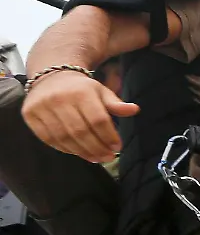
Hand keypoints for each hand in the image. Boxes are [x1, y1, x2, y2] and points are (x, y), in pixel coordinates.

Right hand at [22, 70, 138, 162]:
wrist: (51, 77)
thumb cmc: (81, 89)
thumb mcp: (101, 92)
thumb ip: (116, 104)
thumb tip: (134, 110)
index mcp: (80, 92)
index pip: (97, 119)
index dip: (109, 136)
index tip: (118, 147)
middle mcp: (59, 98)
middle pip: (81, 131)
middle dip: (97, 148)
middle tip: (108, 157)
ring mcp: (42, 107)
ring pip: (64, 138)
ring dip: (82, 152)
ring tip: (96, 158)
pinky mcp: (30, 115)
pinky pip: (49, 138)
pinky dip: (65, 149)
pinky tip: (78, 152)